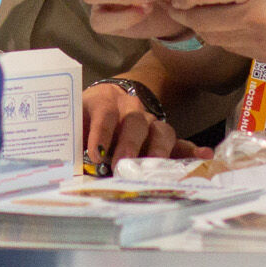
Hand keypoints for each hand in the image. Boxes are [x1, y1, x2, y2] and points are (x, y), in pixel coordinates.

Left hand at [81, 82, 209, 169]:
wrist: (109, 97)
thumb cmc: (87, 116)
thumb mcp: (75, 120)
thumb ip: (71, 138)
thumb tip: (60, 164)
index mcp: (105, 102)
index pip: (104, 114)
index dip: (101, 132)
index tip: (95, 154)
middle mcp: (131, 109)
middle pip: (135, 122)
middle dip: (129, 144)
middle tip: (122, 165)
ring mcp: (151, 121)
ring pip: (160, 131)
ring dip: (158, 151)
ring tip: (155, 169)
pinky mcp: (164, 135)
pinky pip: (180, 142)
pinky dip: (192, 150)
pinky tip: (204, 157)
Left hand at [169, 0, 265, 65]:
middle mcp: (256, 18)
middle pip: (203, 20)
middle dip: (184, 12)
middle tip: (177, 2)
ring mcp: (260, 43)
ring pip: (214, 38)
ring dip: (201, 25)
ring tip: (198, 12)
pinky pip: (232, 47)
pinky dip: (222, 36)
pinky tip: (225, 23)